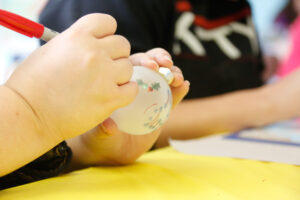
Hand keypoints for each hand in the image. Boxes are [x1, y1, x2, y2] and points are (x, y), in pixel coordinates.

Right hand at [5, 14, 137, 141]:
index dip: (106, 34)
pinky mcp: (110, 98)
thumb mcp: (51, 51)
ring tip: (104, 84)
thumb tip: (92, 43)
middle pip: (123, 45)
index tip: (102, 44)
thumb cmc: (33, 83)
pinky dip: (126, 92)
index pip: (107, 22)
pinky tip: (114, 94)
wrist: (30, 115)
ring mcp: (104, 76)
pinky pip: (132, 89)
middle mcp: (94, 53)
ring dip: (120, 75)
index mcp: (78, 36)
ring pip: (129, 67)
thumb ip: (76, 44)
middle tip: (104, 67)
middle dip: (115, 55)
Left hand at [68, 48, 188, 166]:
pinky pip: (173, 97)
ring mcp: (151, 96)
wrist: (113, 151)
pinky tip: (185, 86)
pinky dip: (180, 90)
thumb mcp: (100, 134)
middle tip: (167, 65)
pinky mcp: (162, 108)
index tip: (151, 66)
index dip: (143, 60)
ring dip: (173, 73)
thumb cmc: (101, 138)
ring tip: (177, 79)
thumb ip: (104, 129)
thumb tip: (109, 125)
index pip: (132, 64)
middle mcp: (137, 85)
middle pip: (151, 65)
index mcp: (119, 83)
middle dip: (160, 59)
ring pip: (164, 77)